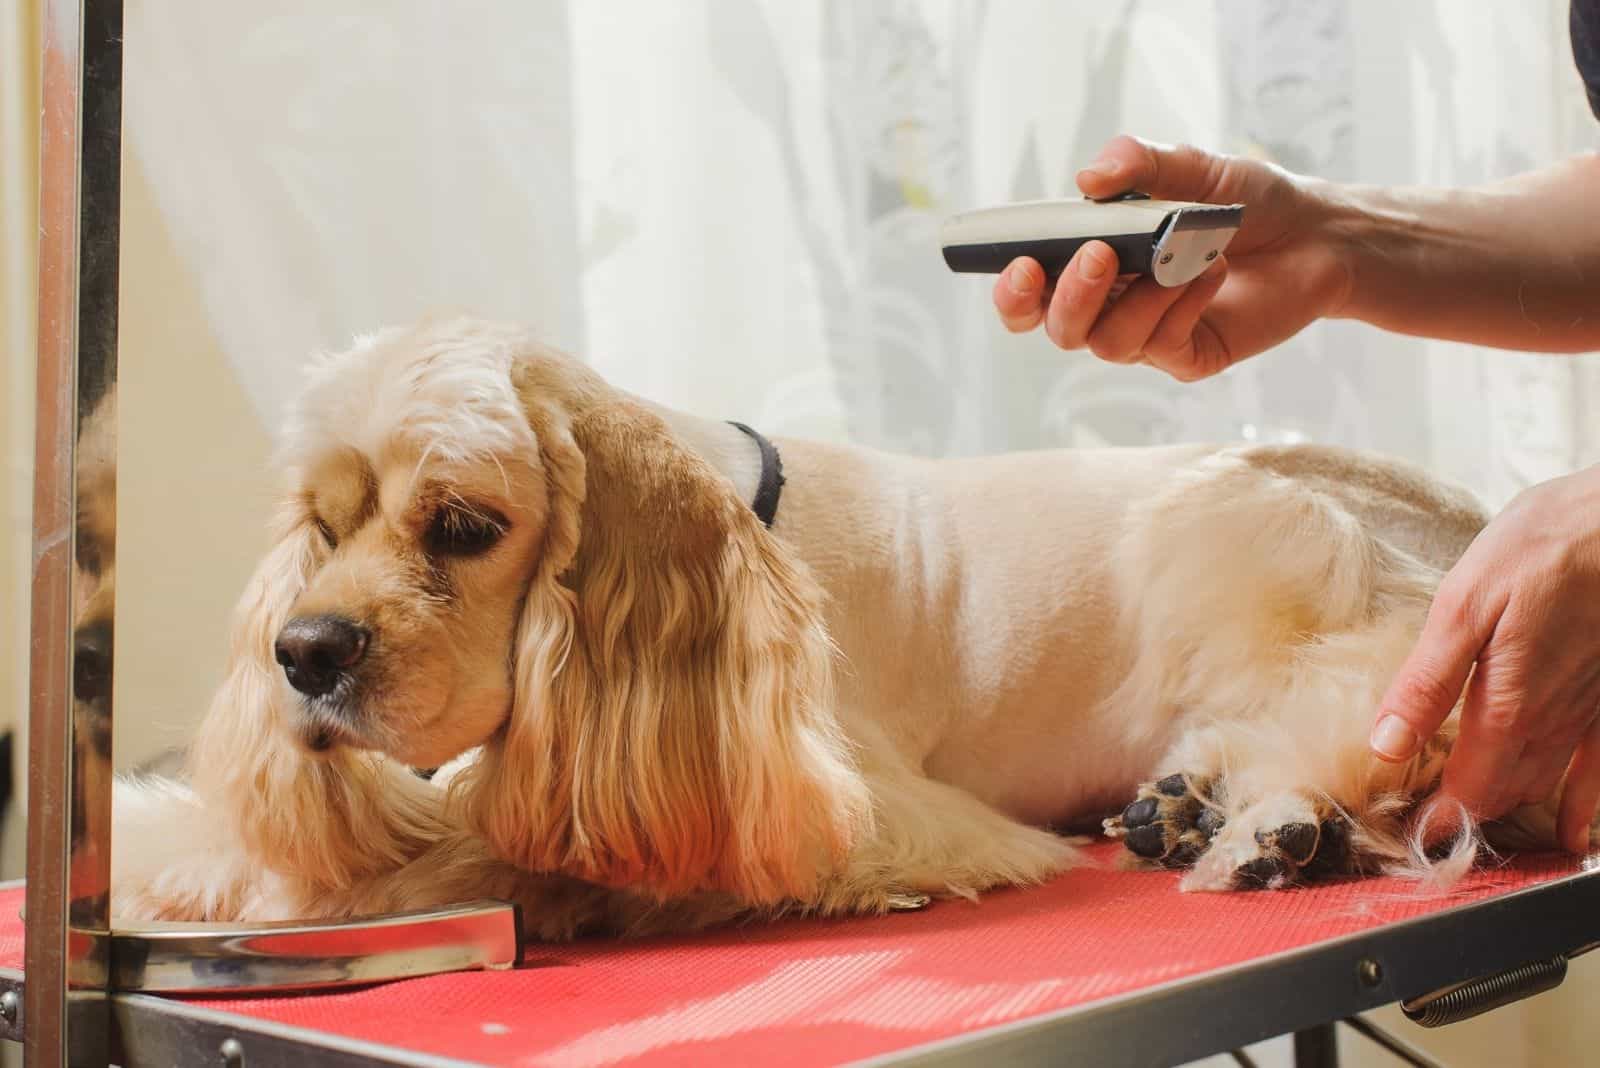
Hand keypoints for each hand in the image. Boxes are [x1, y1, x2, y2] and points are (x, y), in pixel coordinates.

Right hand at [992, 135, 1354, 380]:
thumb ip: (1140, 162)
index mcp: (1090, 263)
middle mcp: (1110, 306)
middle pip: (1058, 330)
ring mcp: (1147, 336)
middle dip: (1069, 298)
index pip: (1029, 295)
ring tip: (1182, 254)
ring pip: (1107, 343)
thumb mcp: (1192, 166)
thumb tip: (1090, 177)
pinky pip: (1163, 346)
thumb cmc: (1246, 201)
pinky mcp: (1188, 357)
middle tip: (1099, 256)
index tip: (1022, 265)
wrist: (1317, 234)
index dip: (1013, 293)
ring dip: (1141, 296)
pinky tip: (1211, 269)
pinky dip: (1182, 304)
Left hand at [1370, 465, 1599, 852]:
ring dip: (1509, 806)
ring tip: (1475, 826)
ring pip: (1543, 783)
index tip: (1409, 839)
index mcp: (1506, 707)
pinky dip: (1584, 806)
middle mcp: (1552, 724)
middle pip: (1502, 793)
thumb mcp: (1463, 606)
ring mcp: (1588, 714)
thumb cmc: (1543, 549)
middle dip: (1466, 815)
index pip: (1467, 791)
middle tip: (1428, 828)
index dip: (1438, 821)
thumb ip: (1426, 684)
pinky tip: (1573, 835)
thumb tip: (1386, 745)